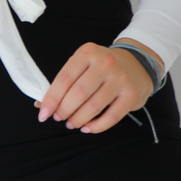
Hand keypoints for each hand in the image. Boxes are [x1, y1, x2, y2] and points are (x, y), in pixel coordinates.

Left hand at [36, 39, 162, 133]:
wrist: (138, 64)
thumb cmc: (103, 68)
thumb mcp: (84, 65)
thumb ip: (65, 82)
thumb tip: (42, 105)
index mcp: (87, 53)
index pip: (64, 79)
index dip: (52, 99)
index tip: (44, 114)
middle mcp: (105, 63)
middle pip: (78, 93)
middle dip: (64, 110)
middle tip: (60, 118)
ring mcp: (120, 78)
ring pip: (93, 106)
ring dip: (78, 120)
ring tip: (72, 123)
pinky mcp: (131, 94)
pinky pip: (111, 116)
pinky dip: (96, 126)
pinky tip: (87, 128)